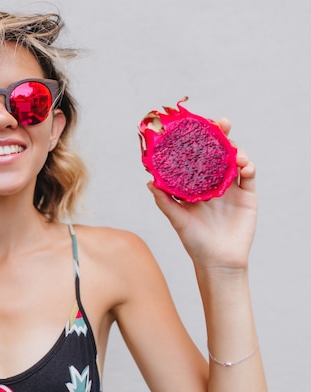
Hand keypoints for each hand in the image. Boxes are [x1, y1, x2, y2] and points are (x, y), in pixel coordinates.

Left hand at [147, 119, 257, 271]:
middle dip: (221, 135)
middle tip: (222, 123)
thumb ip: (164, 201)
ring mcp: (231, 187)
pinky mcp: (247, 196)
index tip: (197, 125)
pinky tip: (244, 165)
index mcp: (195, 183)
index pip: (197, 156)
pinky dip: (248, 167)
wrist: (218, 261)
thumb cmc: (194, 241)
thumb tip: (149, 181)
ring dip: (236, 150)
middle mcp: (213, 181)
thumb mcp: (177, 219)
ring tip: (234, 151)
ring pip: (235, 160)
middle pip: (219, 152)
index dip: (198, 140)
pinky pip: (249, 176)